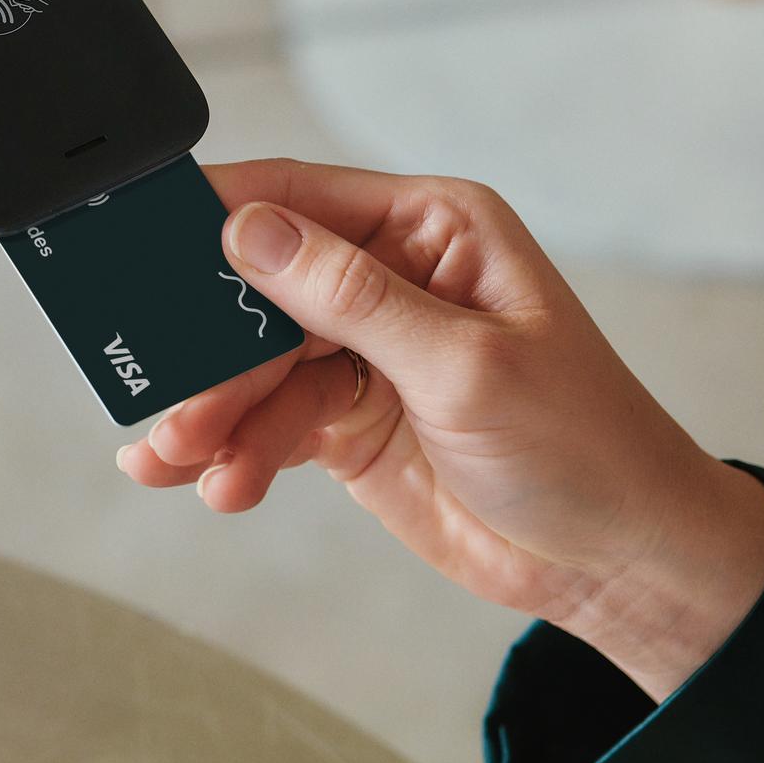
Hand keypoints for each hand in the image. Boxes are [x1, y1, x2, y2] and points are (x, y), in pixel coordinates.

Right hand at [118, 160, 763, 699]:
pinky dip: (232, 449)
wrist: (620, 565)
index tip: (143, 235)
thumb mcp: (465, 365)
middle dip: (209, 342)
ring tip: (182, 456)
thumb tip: (250, 229)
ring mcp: (368, 350)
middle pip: (261, 286)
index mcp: (433, 227)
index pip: (303, 197)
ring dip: (214, 411)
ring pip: (254, 363)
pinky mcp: (349, 419)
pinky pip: (268, 421)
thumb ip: (349, 297)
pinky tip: (202, 477)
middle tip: (166, 386)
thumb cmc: (585, 447)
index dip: (220, 212)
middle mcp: (393, 276)